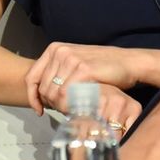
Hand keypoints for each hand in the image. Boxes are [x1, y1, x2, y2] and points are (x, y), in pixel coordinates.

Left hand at [25, 43, 139, 117]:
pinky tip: (78, 108)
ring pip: (54, 93)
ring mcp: (71, 60)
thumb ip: (57, 73)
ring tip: (72, 110)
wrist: (128, 62)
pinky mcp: (83, 70)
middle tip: (63, 111)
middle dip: (50, 104)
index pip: (32, 76)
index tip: (39, 110)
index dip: (33, 96)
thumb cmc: (101, 67)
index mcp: (54, 49)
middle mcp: (60, 52)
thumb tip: (41, 95)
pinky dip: (70, 105)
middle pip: (43, 88)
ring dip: (61, 107)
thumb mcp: (74, 64)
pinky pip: (67, 95)